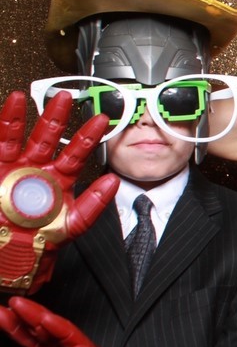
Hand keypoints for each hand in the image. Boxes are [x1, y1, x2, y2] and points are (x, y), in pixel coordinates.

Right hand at [0, 90, 118, 293]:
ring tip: (30, 95)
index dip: (89, 135)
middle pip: (50, 135)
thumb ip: (95, 202)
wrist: (16, 251)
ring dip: (27, 115)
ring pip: (23, 135)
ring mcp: (18, 166)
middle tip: (67, 95)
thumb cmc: (44, 238)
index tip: (102, 119)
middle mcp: (39, 167)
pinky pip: (2, 141)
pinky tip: (11, 104)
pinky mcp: (0, 167)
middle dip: (58, 115)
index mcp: (60, 177)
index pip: (78, 151)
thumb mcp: (76, 221)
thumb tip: (114, 180)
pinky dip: (6, 123)